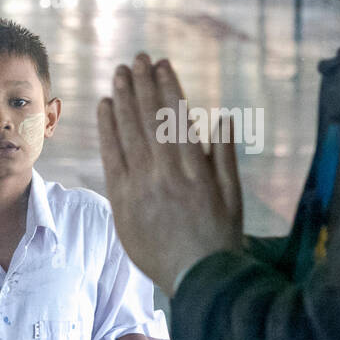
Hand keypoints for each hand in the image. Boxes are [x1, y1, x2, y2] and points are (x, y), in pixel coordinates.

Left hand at [97, 54, 243, 293]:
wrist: (199, 280)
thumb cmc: (221, 239)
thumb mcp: (234, 196)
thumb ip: (225, 155)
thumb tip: (223, 117)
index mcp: (196, 167)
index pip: (177, 116)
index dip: (168, 87)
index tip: (162, 65)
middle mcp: (168, 171)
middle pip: (150, 118)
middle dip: (143, 84)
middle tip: (136, 60)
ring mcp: (143, 186)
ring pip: (129, 132)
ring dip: (124, 99)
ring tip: (120, 75)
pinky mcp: (124, 202)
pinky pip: (112, 158)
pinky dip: (108, 130)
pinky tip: (105, 107)